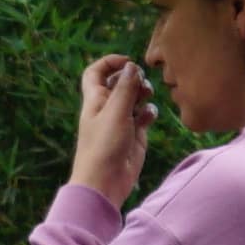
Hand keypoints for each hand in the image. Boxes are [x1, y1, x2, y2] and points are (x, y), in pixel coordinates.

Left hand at [70, 54, 151, 206]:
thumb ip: (125, 88)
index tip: (128, 63)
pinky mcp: (134, 134)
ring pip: (134, 98)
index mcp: (95, 100)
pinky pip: (144, 116)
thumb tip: (132, 66)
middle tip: (141, 83)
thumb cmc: (104, 147)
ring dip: (143, 93)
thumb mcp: (116, 113)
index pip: (95, 72)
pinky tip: (149, 116)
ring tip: (147, 96)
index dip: (110, 62)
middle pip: (119, 82)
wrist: (105, 182)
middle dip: (133, 78)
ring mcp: (121, 121)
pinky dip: (149, 112)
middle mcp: (107, 108)